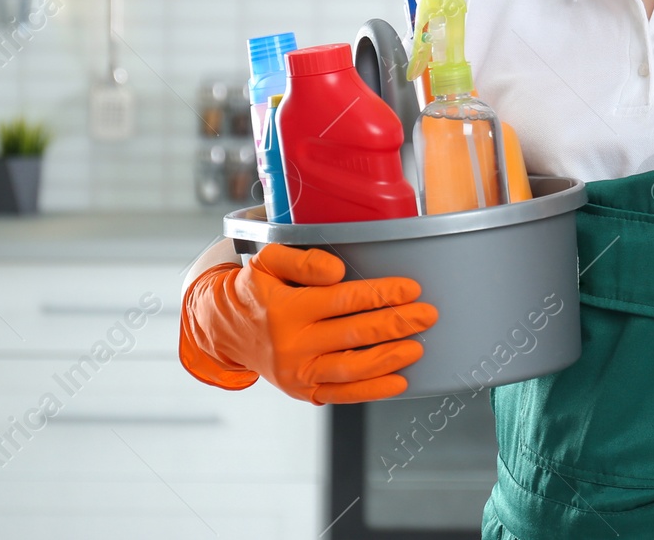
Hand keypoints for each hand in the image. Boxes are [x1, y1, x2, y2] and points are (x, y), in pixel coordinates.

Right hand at [180, 243, 437, 404]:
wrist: (226, 329)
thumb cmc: (254, 289)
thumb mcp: (266, 261)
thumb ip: (302, 260)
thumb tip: (337, 270)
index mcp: (284, 308)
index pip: (342, 299)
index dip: (379, 294)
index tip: (410, 289)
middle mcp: (291, 344)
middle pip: (353, 334)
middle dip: (395, 324)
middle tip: (427, 315)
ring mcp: (297, 373)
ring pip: (351, 369)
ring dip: (389, 358)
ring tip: (418, 347)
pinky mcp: (302, 391)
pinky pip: (343, 394)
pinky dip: (373, 390)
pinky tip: (399, 380)